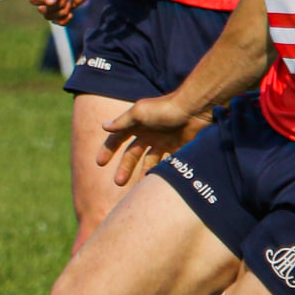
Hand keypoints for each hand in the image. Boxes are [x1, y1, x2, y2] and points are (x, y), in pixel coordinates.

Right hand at [28, 0, 101, 23]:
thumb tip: (48, 3)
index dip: (45, 1)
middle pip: (42, 10)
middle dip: (57, 6)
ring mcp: (56, 0)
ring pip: (50, 16)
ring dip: (62, 12)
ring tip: (71, 0)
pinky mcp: (66, 6)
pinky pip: (58, 21)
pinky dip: (64, 21)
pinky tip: (71, 15)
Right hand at [97, 93, 211, 185]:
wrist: (194, 110)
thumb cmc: (164, 108)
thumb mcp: (139, 113)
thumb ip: (122, 122)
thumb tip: (103, 127)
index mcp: (136, 124)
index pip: (117, 138)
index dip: (108, 150)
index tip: (100, 164)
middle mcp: (147, 133)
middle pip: (132, 154)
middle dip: (125, 168)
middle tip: (118, 182)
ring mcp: (162, 141)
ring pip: (148, 161)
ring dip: (143, 172)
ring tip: (140, 185)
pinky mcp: (176, 148)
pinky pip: (165, 163)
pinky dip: (160, 172)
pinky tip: (157, 181)